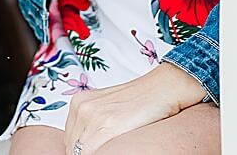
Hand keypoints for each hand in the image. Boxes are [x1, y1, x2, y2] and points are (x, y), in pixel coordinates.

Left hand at [63, 63, 205, 154]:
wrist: (165, 88)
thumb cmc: (141, 100)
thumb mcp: (108, 107)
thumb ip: (92, 124)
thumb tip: (82, 148)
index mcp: (79, 102)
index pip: (71, 140)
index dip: (84, 149)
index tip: (100, 145)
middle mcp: (82, 108)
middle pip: (74, 147)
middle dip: (90, 150)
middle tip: (112, 143)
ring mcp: (93, 117)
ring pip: (83, 152)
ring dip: (99, 151)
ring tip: (118, 142)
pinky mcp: (107, 126)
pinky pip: (95, 152)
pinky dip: (108, 152)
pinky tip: (121, 144)